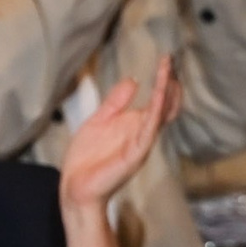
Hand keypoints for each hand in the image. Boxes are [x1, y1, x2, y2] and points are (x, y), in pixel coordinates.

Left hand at [60, 58, 180, 246]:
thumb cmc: (86, 159)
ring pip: (161, 114)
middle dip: (169, 82)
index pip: (158, 100)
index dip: (163, 80)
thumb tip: (133, 80)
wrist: (75, 187)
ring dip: (164, 91)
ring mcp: (141, 143)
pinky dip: (156, 112)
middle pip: (166, 104)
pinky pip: (150, 130)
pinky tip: (158, 95)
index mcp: (134, 124)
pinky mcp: (136, 153)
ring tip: (167, 70)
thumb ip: (116, 102)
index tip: (165, 59)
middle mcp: (143, 132)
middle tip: (170, 59)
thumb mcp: (99, 121)